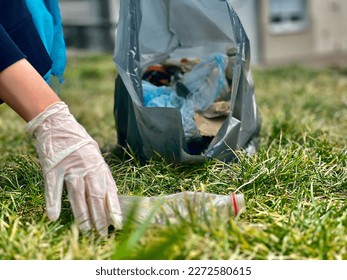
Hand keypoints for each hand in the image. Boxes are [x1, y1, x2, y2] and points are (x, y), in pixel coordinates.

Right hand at [25, 102, 121, 234]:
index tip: (117, 223)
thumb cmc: (79, 142)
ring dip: (82, 214)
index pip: (110, 190)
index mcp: (100, 165)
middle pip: (96, 196)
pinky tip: (54, 216)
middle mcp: (88, 167)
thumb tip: (112, 193)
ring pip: (78, 195)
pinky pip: (54, 188)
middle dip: (100, 216)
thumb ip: (102, 174)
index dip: (113, 208)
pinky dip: (53, 202)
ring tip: (86, 229)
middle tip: (102, 233)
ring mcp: (71, 167)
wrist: (58, 123)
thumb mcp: (96, 155)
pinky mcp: (53, 167)